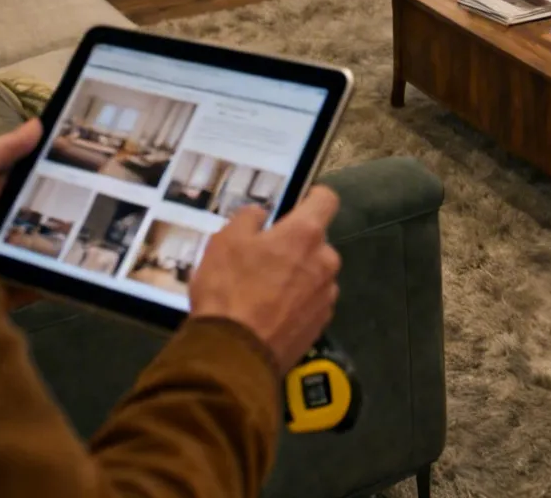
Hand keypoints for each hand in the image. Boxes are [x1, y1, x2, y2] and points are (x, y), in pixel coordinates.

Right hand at [191, 186, 341, 372]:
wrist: (234, 354)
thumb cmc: (229, 289)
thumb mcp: (224, 241)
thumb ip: (248, 219)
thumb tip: (261, 215)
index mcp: (306, 234)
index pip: (326, 200)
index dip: (313, 196)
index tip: (300, 201)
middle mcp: (325, 261)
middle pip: (317, 242)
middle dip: (295, 245)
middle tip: (264, 257)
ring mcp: (326, 295)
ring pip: (315, 274)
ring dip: (298, 276)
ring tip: (264, 291)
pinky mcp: (321, 325)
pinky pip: (311, 302)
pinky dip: (297, 303)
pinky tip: (271, 314)